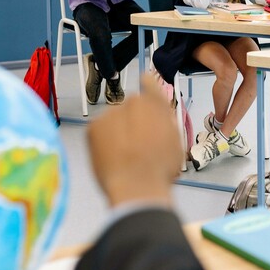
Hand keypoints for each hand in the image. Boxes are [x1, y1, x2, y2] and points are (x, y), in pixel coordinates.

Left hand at [87, 76, 182, 206]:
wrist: (137, 186)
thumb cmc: (160, 168)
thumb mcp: (174, 140)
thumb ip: (164, 121)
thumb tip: (156, 116)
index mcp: (156, 104)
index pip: (148, 82)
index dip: (147, 85)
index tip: (144, 86)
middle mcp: (133, 101)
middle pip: (130, 107)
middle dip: (131, 120)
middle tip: (136, 145)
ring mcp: (112, 112)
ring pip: (113, 120)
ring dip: (117, 131)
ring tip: (124, 156)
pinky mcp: (94, 126)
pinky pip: (99, 130)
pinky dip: (102, 141)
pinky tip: (112, 157)